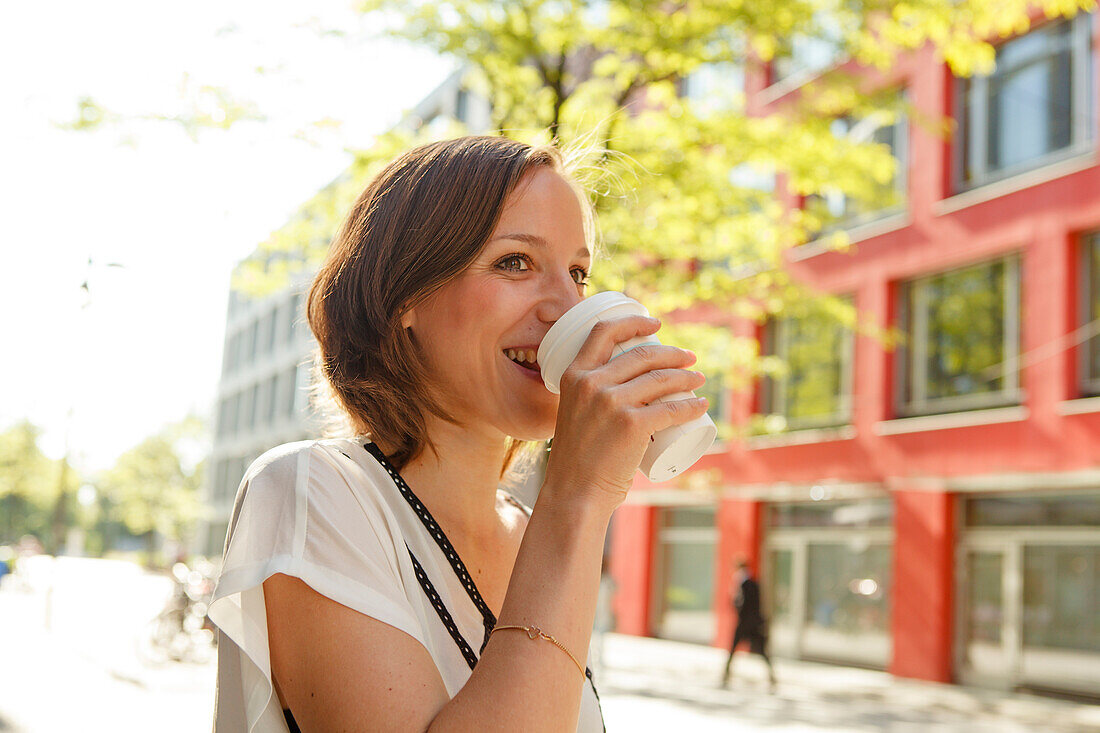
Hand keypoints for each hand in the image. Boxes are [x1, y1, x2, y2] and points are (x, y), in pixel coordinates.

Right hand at [542, 315, 707, 510]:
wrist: (574, 493)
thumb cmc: (577, 459)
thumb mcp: (574, 413)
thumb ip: (590, 396)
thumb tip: (625, 385)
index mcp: (574, 375)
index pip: (604, 332)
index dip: (633, 321)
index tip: (655, 324)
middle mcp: (591, 383)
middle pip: (643, 354)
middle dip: (674, 354)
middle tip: (690, 360)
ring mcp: (612, 403)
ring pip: (662, 379)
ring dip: (688, 377)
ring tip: (699, 381)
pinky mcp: (632, 425)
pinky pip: (672, 409)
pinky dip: (692, 406)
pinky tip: (701, 405)